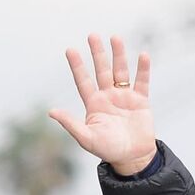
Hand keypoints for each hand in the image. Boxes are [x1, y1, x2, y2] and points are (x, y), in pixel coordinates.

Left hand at [47, 34, 157, 176]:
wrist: (133, 159)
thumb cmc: (108, 150)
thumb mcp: (87, 139)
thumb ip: (71, 124)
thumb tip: (51, 111)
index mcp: (94, 104)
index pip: (83, 81)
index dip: (77, 66)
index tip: (71, 50)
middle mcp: (108, 97)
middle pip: (101, 70)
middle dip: (97, 53)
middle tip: (92, 36)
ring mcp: (124, 97)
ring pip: (120, 71)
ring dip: (118, 55)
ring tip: (115, 37)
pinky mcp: (141, 101)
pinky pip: (142, 82)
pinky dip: (143, 69)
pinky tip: (143, 55)